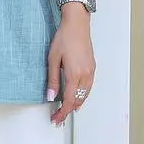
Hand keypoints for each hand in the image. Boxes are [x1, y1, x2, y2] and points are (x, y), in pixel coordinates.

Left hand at [46, 5, 95, 125]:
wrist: (77, 24)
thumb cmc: (64, 38)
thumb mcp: (53, 60)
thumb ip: (53, 80)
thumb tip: (50, 96)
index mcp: (74, 75)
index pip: (68, 100)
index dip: (62, 112)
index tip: (56, 119)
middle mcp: (85, 75)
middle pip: (78, 100)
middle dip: (68, 111)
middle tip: (58, 117)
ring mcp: (91, 71)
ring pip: (85, 95)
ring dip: (76, 104)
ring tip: (67, 110)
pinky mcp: (92, 67)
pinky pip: (88, 87)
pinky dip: (82, 96)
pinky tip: (77, 97)